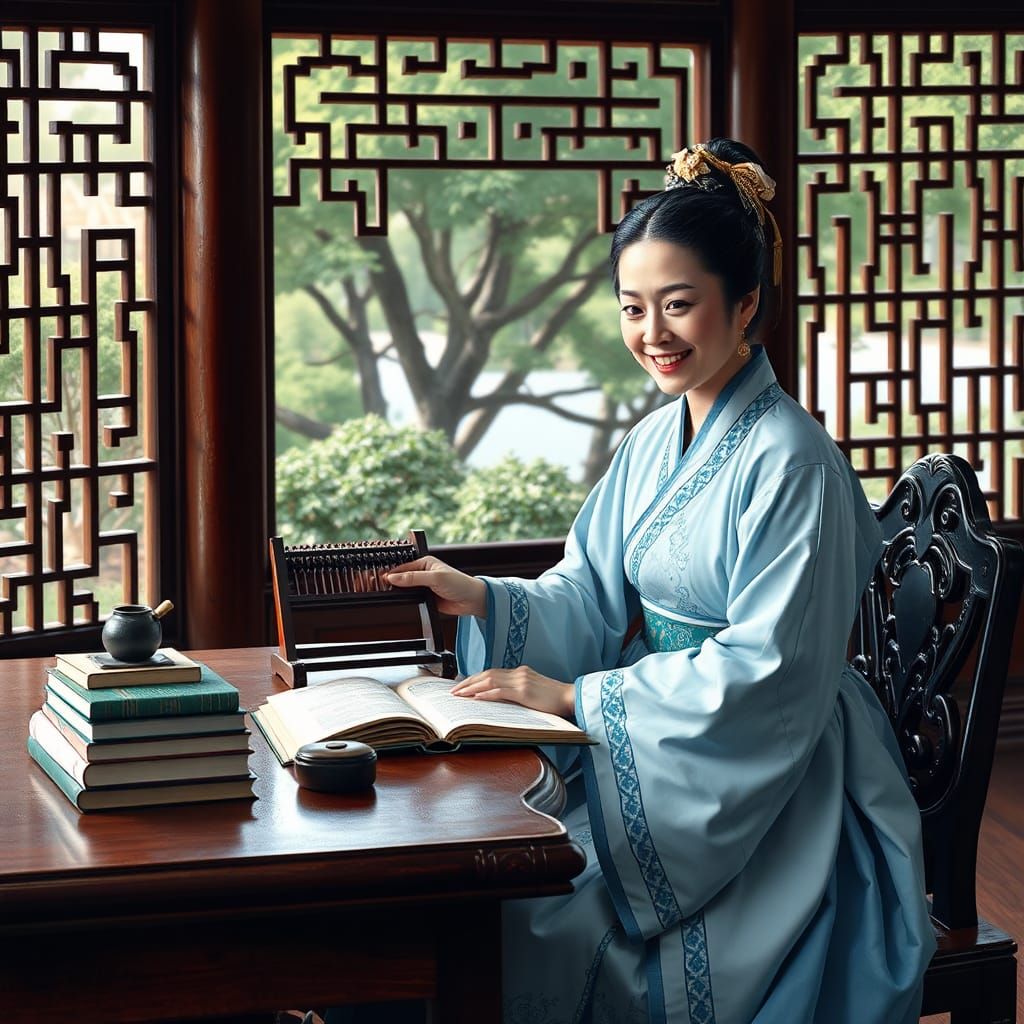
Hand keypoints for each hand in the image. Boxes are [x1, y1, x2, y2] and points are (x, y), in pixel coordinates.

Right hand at [387, 555, 487, 617]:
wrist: (472, 600)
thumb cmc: (459, 583)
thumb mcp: (435, 578)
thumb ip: (414, 578)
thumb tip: (394, 577)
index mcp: (426, 563)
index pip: (404, 566)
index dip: (393, 572)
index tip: (382, 579)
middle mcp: (424, 573)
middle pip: (403, 578)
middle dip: (394, 582)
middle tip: (381, 588)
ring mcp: (424, 586)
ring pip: (406, 589)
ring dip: (400, 592)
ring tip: (388, 595)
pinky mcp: (426, 598)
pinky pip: (412, 599)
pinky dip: (407, 601)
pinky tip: (401, 602)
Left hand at [451, 666, 575, 719]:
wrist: (571, 698)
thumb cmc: (554, 699)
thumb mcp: (532, 692)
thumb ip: (516, 692)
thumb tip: (497, 700)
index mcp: (520, 672)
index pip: (492, 673)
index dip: (475, 678)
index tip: (462, 685)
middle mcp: (519, 673)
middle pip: (487, 674)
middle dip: (468, 682)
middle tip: (454, 690)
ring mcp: (521, 681)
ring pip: (490, 680)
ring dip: (472, 687)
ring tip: (459, 694)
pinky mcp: (525, 691)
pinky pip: (501, 691)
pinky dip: (486, 694)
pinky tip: (476, 698)